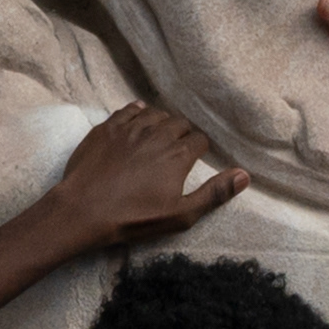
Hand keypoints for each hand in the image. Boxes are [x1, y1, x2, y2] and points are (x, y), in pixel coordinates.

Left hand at [53, 102, 247, 245]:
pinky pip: (128, 110)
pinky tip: (138, 118)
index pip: (199, 140)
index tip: (196, 156)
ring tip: (160, 134)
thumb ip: (214, 194)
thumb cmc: (132, 218)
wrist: (83, 210)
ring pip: (155, 113)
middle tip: (178, 147)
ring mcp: (130, 128)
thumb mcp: (180, 215)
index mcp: (178, 154)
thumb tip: (244, 175)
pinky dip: (137, 112)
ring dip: (162, 121)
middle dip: (183, 133)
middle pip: (179, 123)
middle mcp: (157, 134)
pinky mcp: (106, 128)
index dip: (200, 148)